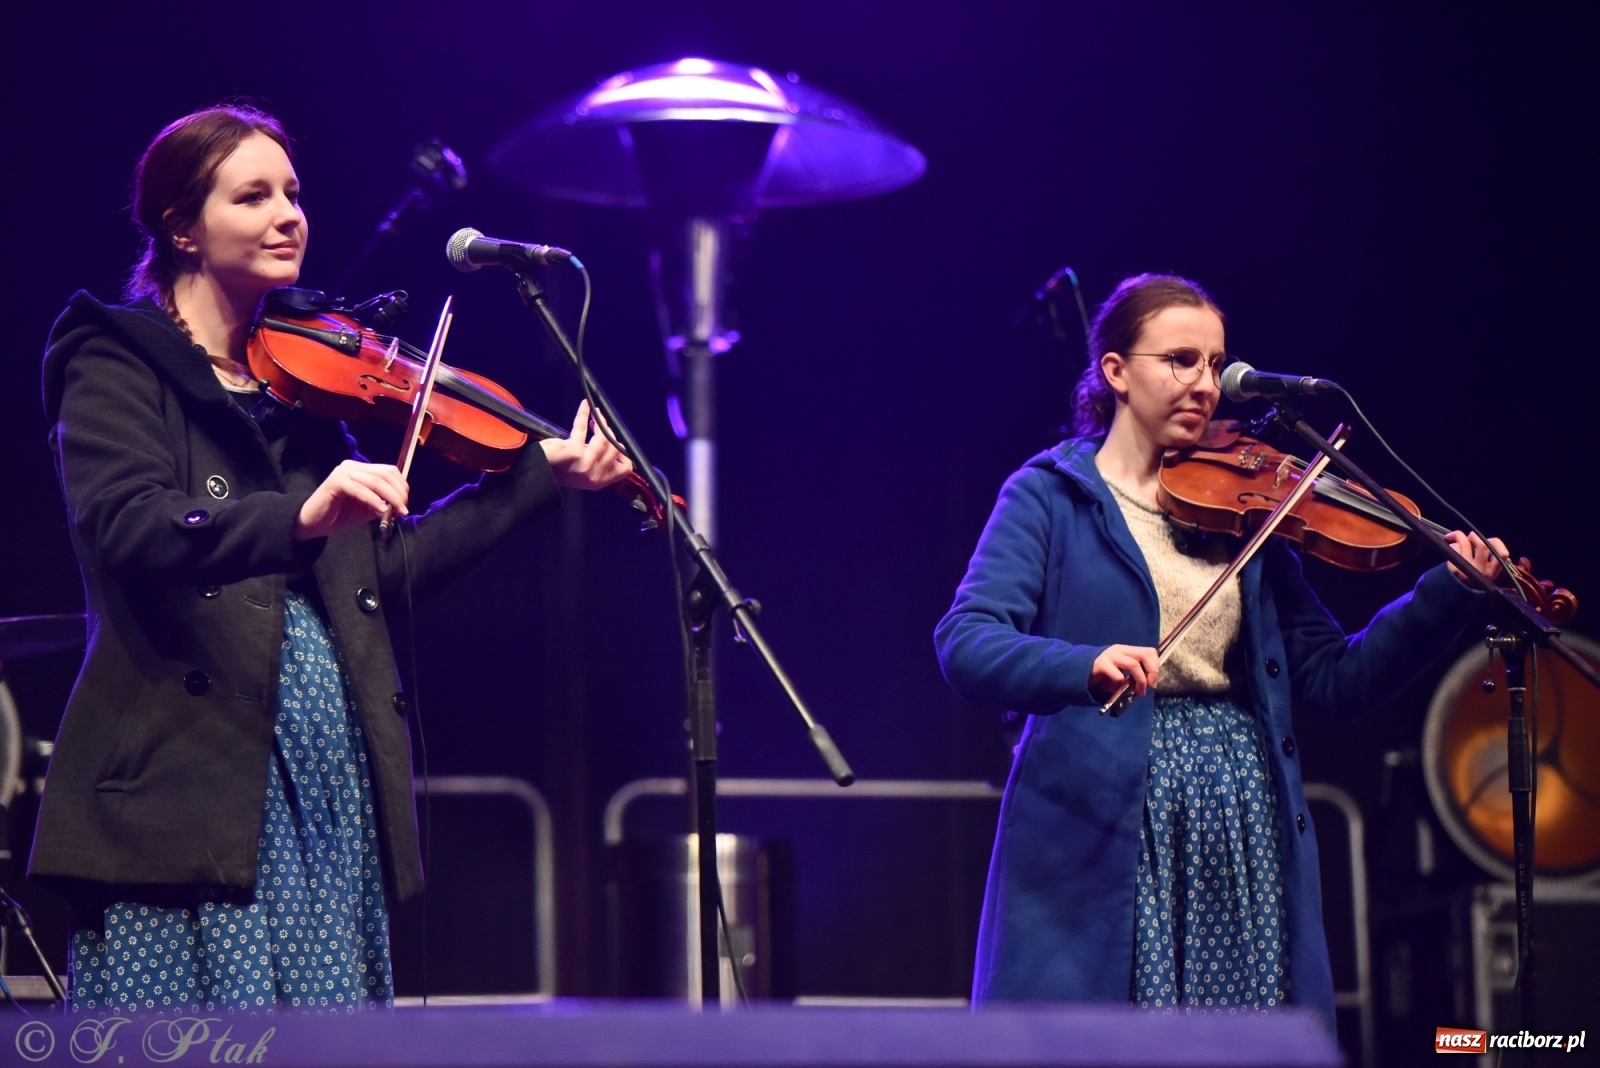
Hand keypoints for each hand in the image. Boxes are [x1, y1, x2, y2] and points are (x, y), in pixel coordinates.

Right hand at [294, 460, 409, 539]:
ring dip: (390, 497)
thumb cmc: (338, 516)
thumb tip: (399, 507)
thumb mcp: (366, 511)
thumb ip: (382, 505)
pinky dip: (373, 500)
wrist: (312, 523)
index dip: (401, 486)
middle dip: (399, 493)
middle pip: (385, 474)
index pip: (389, 471)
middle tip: (404, 510)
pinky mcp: (336, 481)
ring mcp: (343, 472)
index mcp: (361, 470)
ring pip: (376, 481)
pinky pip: (360, 489)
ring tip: (397, 512)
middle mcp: (352, 466)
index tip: (405, 505)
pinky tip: (381, 510)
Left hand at [539, 399, 634, 491]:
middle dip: (610, 432)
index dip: (624, 455)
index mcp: (599, 481)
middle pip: (616, 449)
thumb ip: (599, 463)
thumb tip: (614, 444)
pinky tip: (585, 405)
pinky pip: (582, 427)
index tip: (617, 443)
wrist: (536, 473)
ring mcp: (586, 463)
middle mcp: (595, 474)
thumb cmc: (558, 470)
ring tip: (596, 415)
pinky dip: (584, 413)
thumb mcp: (584, 472)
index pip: (624, 469)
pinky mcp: (574, 452)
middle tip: (602, 424)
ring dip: (601, 423)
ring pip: (604, 438)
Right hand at [1088, 644, 1160, 701]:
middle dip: (1152, 672)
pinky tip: (1119, 689)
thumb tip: (1149, 683)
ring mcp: (1110, 656)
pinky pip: (1118, 675)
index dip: (1155, 665)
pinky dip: (1122, 684)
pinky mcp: (1101, 665)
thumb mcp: (1121, 671)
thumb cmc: (1102, 674)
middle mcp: (1120, 650)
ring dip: (1141, 680)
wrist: (1078, 671)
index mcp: (1126, 650)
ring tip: (1139, 691)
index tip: (1153, 680)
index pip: (1149, 651)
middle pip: (1144, 655)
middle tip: (1150, 686)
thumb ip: (1134, 674)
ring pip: (1134, 664)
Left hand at [1444, 530, 1506, 584]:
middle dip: (1475, 536)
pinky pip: (1455, 548)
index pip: (1503, 554)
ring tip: (1455, 538)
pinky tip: (1450, 548)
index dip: (1497, 543)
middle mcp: (1481, 571)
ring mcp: (1467, 569)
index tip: (1489, 540)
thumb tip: (1481, 540)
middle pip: (1483, 545)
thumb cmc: (1468, 581)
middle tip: (1469, 537)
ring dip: (1459, 536)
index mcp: (1492, 572)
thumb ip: (1487, 561)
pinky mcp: (1454, 568)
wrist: (1451, 595)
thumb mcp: (1483, 575)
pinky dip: (1452, 545)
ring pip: (1466, 544)